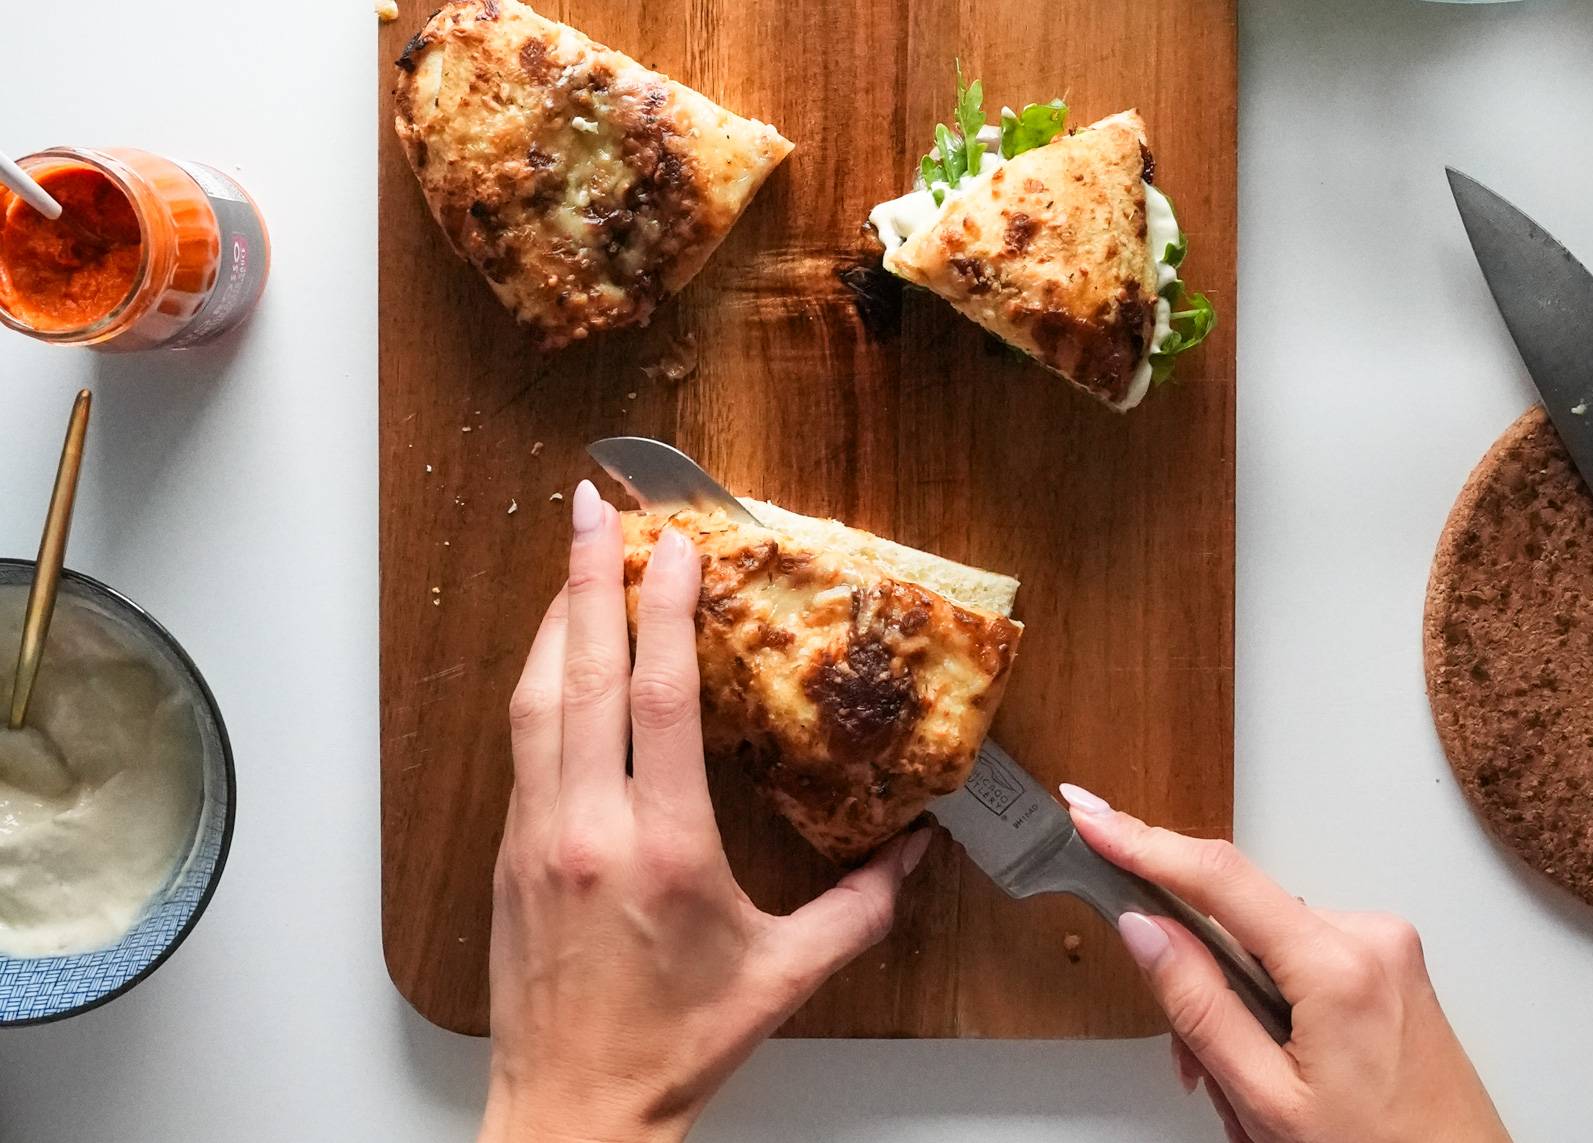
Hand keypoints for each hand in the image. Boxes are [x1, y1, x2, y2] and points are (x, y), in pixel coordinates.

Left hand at [481, 481, 930, 1142]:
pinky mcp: (509, 853)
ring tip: (570, 558)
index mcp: (662, 852)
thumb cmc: (674, 1047)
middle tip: (594, 508)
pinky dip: (539, 681)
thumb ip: (862, 908)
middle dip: (588, 581)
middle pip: (580, 677)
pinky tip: (555, 653)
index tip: (676, 549)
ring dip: (552, 620)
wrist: (573, 1112)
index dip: (669, 614)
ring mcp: (535, 837)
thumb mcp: (784, 977)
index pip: (660, 703)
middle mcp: (586, 830)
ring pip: (534, 701)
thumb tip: (915, 851)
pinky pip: (520, 742)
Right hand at [1059, 784, 1510, 1142]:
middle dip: (1196, 977)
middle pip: (1235, 917)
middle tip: (1192, 1062)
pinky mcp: (1388, 961)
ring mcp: (1384, 947)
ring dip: (1235, 1001)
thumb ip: (1199, 1006)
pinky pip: (1298, 953)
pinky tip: (1277, 1058)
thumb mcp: (1268, 1100)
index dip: (1142, 841)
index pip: (1218, 877)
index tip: (1091, 816)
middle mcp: (1370, 937)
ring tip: (1247, 1085)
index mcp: (1339, 966)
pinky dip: (1270, 999)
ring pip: (1262, 941)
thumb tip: (1146, 930)